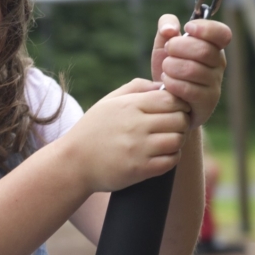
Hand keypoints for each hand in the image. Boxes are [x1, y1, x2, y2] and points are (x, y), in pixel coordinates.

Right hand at [61, 78, 190, 193]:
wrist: (73, 163)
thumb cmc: (92, 130)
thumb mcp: (108, 102)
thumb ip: (135, 88)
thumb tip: (162, 85)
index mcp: (129, 106)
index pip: (171, 99)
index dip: (179, 104)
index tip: (175, 110)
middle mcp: (135, 126)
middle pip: (179, 119)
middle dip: (181, 122)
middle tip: (174, 127)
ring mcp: (138, 149)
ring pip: (178, 140)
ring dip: (178, 141)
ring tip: (168, 141)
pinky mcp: (139, 170)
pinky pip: (171, 161)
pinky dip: (172, 158)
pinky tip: (163, 155)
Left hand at [150, 14, 231, 130]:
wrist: (166, 100)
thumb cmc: (169, 68)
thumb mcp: (164, 44)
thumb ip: (166, 26)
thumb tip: (170, 29)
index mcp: (214, 46)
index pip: (222, 33)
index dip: (205, 28)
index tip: (187, 29)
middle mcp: (219, 64)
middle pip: (203, 50)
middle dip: (178, 47)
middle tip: (168, 51)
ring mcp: (215, 84)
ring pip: (193, 70)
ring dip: (172, 67)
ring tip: (166, 68)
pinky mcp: (207, 102)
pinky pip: (188, 89)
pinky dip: (172, 83)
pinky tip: (166, 82)